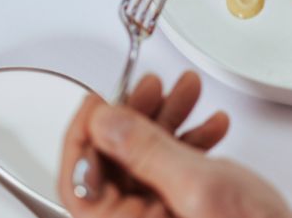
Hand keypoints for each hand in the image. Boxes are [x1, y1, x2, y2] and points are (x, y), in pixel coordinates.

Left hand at [58, 72, 291, 217]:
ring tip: (187, 91)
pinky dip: (190, 140)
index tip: (99, 100)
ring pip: (145, 159)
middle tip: (152, 86)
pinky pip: (172, 169)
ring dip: (168, 119)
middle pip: (114, 162)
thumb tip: (104, 123)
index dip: (86, 133)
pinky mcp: (185, 209)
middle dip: (136, 116)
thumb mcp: (197, 187)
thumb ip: (146, 152)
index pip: (79, 180)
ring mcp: (162, 216)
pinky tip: (211, 124)